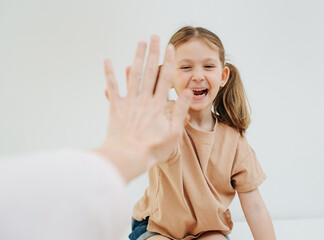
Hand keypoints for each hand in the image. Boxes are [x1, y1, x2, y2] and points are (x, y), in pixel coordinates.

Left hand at [96, 35, 191, 181]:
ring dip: (137, 57)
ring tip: (139, 42)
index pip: (165, 78)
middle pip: (150, 71)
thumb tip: (188, 93)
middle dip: (153, 52)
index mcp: (158, 105)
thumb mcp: (174, 132)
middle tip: (154, 36)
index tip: (170, 47)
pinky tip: (108, 60)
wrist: (128, 156)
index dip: (168, 62)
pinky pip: (112, 87)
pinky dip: (110, 73)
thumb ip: (180, 111)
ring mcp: (129, 102)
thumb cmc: (153, 149)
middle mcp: (144, 99)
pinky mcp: (116, 107)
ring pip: (134, 74)